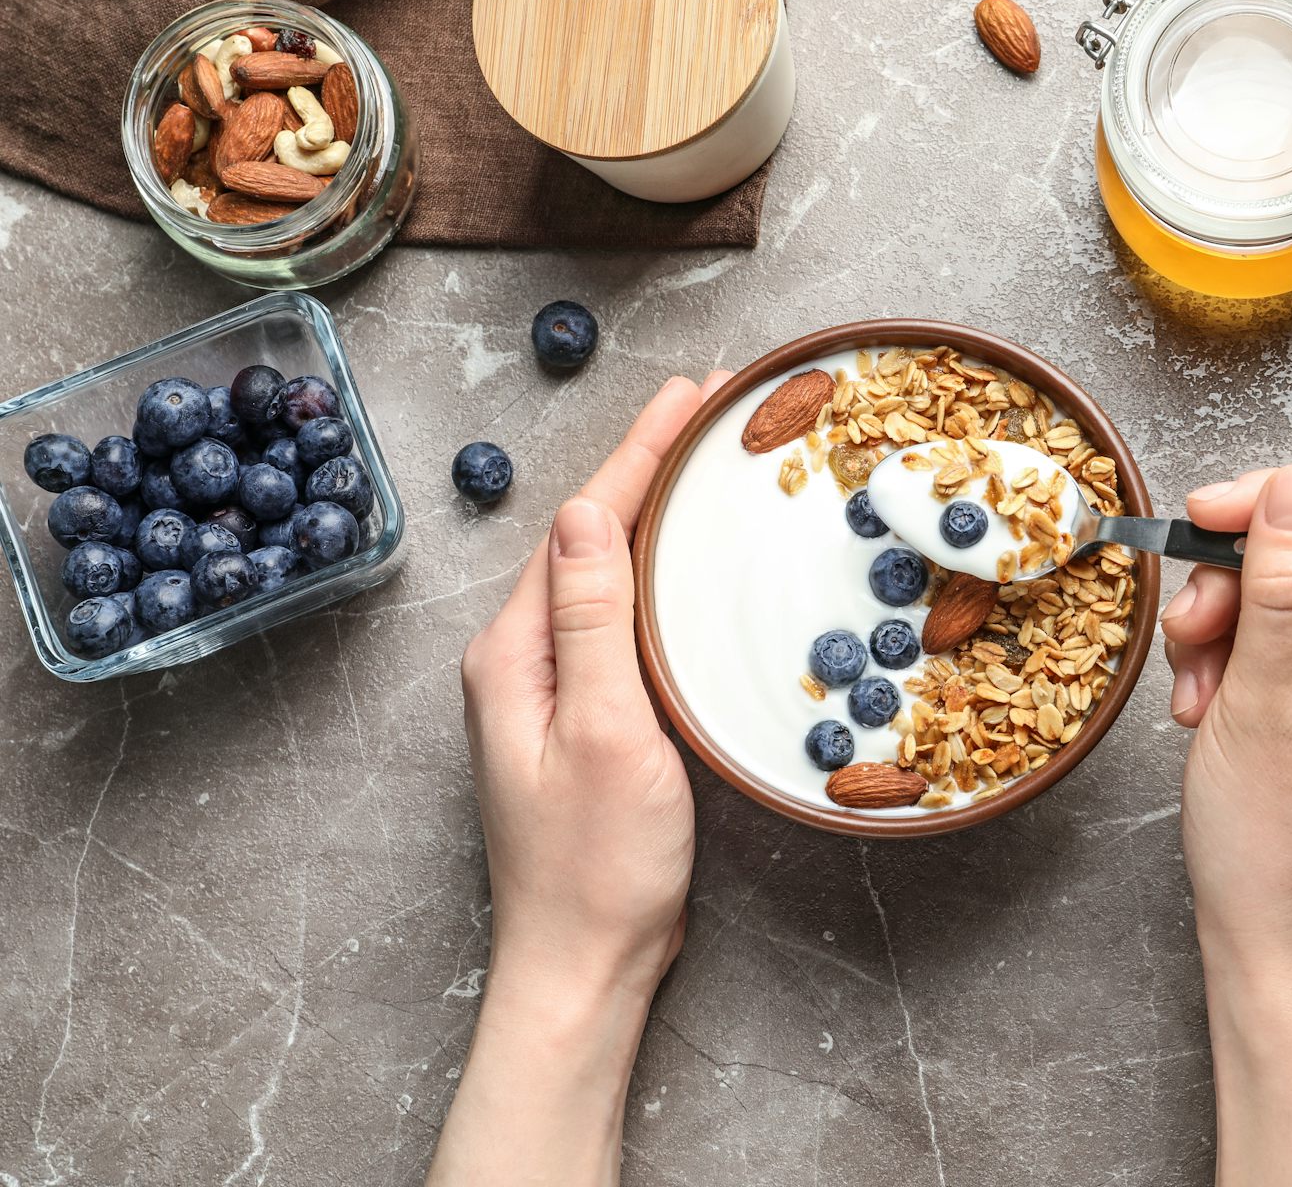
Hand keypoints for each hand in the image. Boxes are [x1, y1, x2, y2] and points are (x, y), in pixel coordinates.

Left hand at [428, 372, 726, 1186]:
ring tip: (698, 465)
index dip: (638, 454)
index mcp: (517, 653)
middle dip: (643, 467)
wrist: (584, 962)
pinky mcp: (579, 719)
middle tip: (705, 411)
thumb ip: (593, 621)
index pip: (582, 526)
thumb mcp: (605, 732)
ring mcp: (546, 691)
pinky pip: (613, 621)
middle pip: (585, 538)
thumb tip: (587, 515)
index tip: (689, 397)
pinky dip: (650, 576)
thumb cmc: (598, 863)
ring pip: (599, 576)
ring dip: (646, 515)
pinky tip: (680, 568)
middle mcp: (520, 660)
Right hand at [1161, 464, 1291, 1185]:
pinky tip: (1209, 707)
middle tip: (1191, 633)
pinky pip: (1289, 641)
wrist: (1276, 951)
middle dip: (1241, 586)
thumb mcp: (1267, 706)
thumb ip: (1286, 590)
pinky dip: (1237, 660)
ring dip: (1228, 628)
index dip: (1280, 506)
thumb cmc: (1279, 855)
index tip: (1203, 515)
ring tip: (1198, 693)